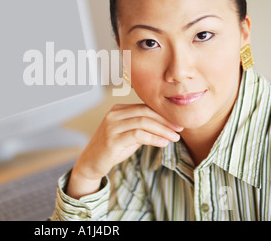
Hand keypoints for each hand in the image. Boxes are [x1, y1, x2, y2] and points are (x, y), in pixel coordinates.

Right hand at [66, 103, 182, 198]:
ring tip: (175, 138)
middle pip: (145, 112)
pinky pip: (137, 135)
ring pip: (143, 122)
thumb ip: (142, 127)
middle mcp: (113, 115)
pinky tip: (163, 143)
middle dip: (165, 121)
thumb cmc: (112, 149)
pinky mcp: (112, 140)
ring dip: (162, 130)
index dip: (163, 114)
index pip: (145, 107)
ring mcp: (111, 126)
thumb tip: (166, 125)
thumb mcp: (129, 135)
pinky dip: (153, 138)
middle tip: (180, 129)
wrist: (91, 163)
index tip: (177, 123)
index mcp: (118, 110)